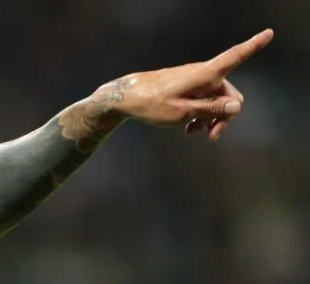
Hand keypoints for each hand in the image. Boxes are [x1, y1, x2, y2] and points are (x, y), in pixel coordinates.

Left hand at [97, 28, 273, 141]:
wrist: (127, 98)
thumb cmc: (152, 104)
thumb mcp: (182, 112)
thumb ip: (210, 110)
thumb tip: (237, 107)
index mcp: (205, 74)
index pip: (235, 56)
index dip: (254, 45)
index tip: (270, 32)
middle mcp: (204, 73)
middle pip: (229, 94)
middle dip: (225, 116)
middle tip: (212, 137)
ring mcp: (196, 81)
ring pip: (216, 101)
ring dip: (211, 118)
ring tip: (193, 132)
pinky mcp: (189, 88)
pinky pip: (204, 101)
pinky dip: (201, 114)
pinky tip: (189, 129)